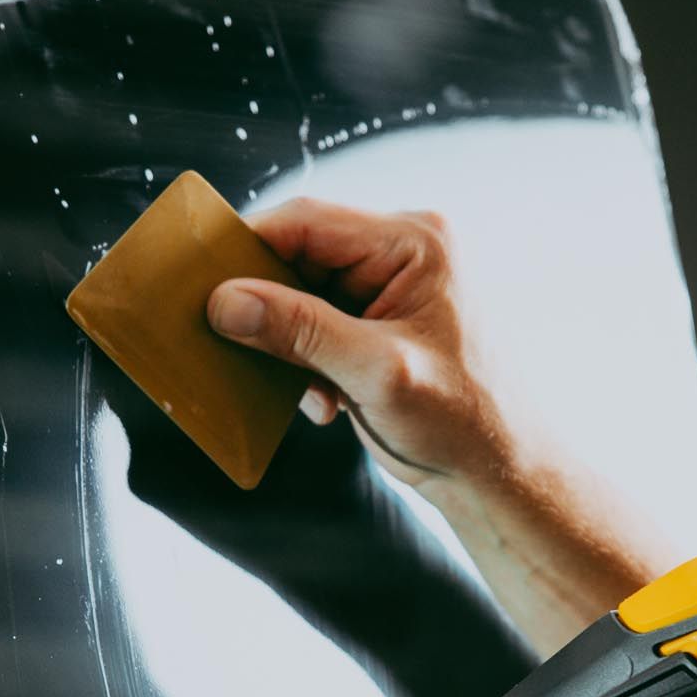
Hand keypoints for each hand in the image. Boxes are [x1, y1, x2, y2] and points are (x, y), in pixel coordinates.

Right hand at [206, 199, 673, 653]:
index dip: (247, 249)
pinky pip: (312, 324)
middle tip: (232, 344)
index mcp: (414, 242)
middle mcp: (401, 252)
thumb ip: (299, 330)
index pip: (307, 222)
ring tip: (303, 389)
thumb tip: (225, 302)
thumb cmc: (460, 421)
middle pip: (297, 256)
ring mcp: (388, 288)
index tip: (199, 286)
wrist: (498, 474)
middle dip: (266, 307)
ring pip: (298, 294)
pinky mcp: (375, 324)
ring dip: (285, 344)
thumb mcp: (375, 374)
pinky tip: (324, 402)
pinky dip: (302, 363)